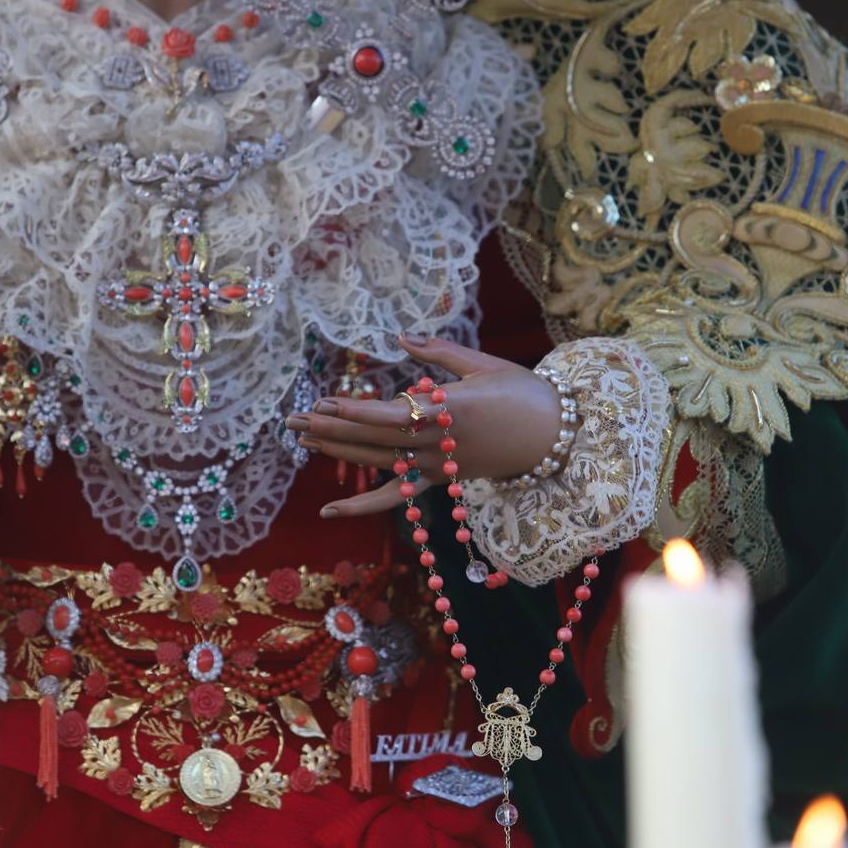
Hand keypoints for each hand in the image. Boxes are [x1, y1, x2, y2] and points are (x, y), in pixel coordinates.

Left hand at [286, 335, 563, 518]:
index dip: (357, 413)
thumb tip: (402, 337)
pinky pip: (395, 495)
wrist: (554, 437)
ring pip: (378, 462)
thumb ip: (438, 352)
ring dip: (339, 452)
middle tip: (292, 420)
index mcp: (450, 411)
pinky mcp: (439, 479)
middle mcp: (438, 444)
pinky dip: (362, 505)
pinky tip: (329, 510)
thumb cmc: (523, 393)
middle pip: (375, 440)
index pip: (393, 416)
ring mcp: (437, 466)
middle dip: (332, 429)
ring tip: (302, 440)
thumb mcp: (483, 364)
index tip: (326, 404)